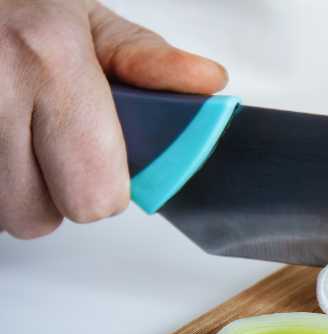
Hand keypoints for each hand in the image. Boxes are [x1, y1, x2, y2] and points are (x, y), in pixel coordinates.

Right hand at [0, 0, 226, 238]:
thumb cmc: (19, 6)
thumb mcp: (85, 19)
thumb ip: (146, 59)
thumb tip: (206, 81)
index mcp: (51, 59)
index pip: (95, 191)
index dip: (107, 189)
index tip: (105, 168)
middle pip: (40, 216)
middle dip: (57, 195)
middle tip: (57, 151)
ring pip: (5, 213)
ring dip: (19, 190)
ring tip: (23, 138)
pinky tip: (2, 141)